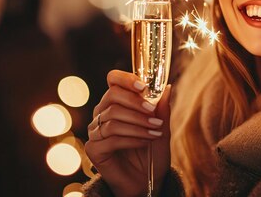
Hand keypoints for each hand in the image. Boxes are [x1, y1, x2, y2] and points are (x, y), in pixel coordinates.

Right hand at [85, 70, 171, 196]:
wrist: (147, 182)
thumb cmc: (152, 154)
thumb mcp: (161, 129)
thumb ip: (161, 110)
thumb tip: (167, 87)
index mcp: (116, 103)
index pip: (113, 80)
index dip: (126, 79)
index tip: (144, 87)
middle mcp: (102, 114)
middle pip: (112, 96)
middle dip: (136, 103)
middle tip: (153, 114)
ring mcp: (96, 131)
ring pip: (113, 118)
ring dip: (138, 124)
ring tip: (156, 132)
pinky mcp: (93, 149)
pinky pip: (111, 137)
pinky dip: (132, 138)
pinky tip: (145, 142)